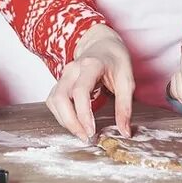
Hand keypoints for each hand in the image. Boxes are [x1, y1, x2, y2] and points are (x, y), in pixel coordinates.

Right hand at [45, 24, 134, 142]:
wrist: (103, 45)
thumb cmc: (116, 61)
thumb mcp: (127, 81)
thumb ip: (125, 107)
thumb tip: (124, 132)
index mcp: (90, 65)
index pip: (80, 91)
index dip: (83, 113)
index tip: (91, 131)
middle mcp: (72, 69)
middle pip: (61, 98)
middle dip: (70, 122)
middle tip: (86, 137)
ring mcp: (63, 75)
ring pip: (54, 101)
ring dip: (65, 120)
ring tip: (82, 133)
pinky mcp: (60, 83)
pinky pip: (53, 102)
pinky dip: (61, 115)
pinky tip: (75, 123)